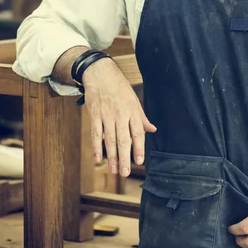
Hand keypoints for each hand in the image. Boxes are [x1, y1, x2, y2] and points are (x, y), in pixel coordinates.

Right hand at [82, 57, 155, 176]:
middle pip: (122, 139)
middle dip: (124, 157)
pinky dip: (96, 147)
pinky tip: (98, 158)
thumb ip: (142, 117)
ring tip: (114, 170)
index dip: (138, 148)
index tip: (140, 161)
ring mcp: (106, 115)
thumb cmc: (119, 88)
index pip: (137, 133)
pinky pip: (95, 133)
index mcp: (132, 111)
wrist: (101, 74)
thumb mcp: (134, 100)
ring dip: (111, 156)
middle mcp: (120, 115)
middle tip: (125, 173)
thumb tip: (152, 130)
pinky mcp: (94, 115)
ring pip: (109, 139)